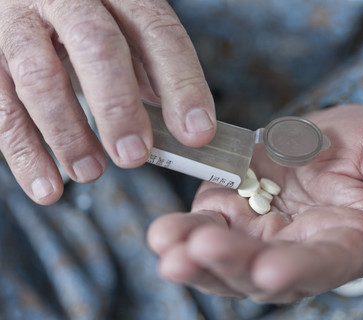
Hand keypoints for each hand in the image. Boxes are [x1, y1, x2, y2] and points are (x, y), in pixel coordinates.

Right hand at [0, 0, 214, 204]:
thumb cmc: (89, 23)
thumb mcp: (125, 32)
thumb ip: (150, 71)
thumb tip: (184, 129)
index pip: (158, 33)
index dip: (181, 84)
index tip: (197, 133)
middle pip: (96, 45)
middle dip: (118, 106)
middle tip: (134, 155)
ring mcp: (19, 22)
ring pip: (40, 77)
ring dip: (68, 134)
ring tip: (92, 172)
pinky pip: (1, 106)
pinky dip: (24, 153)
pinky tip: (47, 186)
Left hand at [147, 105, 362, 302]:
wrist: (321, 142)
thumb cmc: (362, 149)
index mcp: (343, 243)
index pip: (323, 265)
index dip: (300, 270)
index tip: (272, 271)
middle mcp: (296, 253)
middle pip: (262, 273)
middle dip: (231, 265)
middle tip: (199, 251)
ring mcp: (257, 240)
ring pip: (224, 264)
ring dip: (193, 259)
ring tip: (166, 247)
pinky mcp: (228, 219)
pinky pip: (203, 233)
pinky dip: (181, 236)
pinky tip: (160, 233)